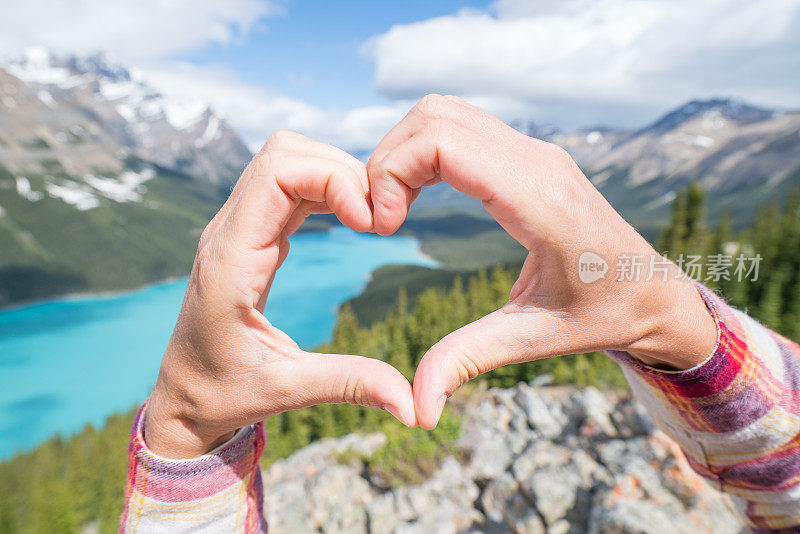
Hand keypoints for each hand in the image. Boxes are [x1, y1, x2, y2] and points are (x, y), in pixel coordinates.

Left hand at [146, 131, 415, 457]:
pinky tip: (352, 220)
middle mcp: (227, 232)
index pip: (277, 172)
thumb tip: (414, 405)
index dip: (334, 179)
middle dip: (341, 169)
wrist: (182, 397)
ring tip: (371, 219)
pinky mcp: (249, 234)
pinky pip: (287, 185)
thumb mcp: (288, 390)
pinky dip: (325, 189)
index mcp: (229, 259)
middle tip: (379, 218)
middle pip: (284, 151)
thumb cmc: (224, 394)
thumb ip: (350, 385)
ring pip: (286, 160)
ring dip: (335, 175)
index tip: (372, 224)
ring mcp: (236, 228)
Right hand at [367, 94, 716, 429]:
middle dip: (388, 160)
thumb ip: (468, 362)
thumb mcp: (534, 340)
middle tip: (380, 218)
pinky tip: (418, 196)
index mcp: (539, 200)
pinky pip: (461, 128)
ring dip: (404, 151)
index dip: (393, 173)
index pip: (444, 144)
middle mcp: (537, 161)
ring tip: (394, 207)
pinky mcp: (530, 156)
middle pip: (434, 117)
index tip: (384, 227)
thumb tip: (416, 410)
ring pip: (444, 113)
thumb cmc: (604, 315)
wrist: (656, 292)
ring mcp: (535, 152)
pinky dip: (425, 151)